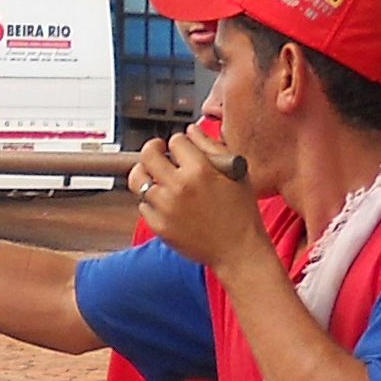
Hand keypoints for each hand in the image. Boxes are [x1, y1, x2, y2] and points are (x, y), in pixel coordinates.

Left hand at [129, 132, 260, 270]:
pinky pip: (142, 205)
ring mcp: (165, 207)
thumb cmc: (241, 211)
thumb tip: (190, 130)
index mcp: (199, 170)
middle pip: (148, 155)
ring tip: (156, 175)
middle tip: (158, 150)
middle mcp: (178, 186)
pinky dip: (150, 200)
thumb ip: (211, 147)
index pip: (175, 141)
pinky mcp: (158, 226)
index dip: (179, 142)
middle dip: (152, 148)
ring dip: (147, 174)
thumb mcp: (236, 172)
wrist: (238, 250)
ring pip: (139, 180)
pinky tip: (163, 200)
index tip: (182, 147)